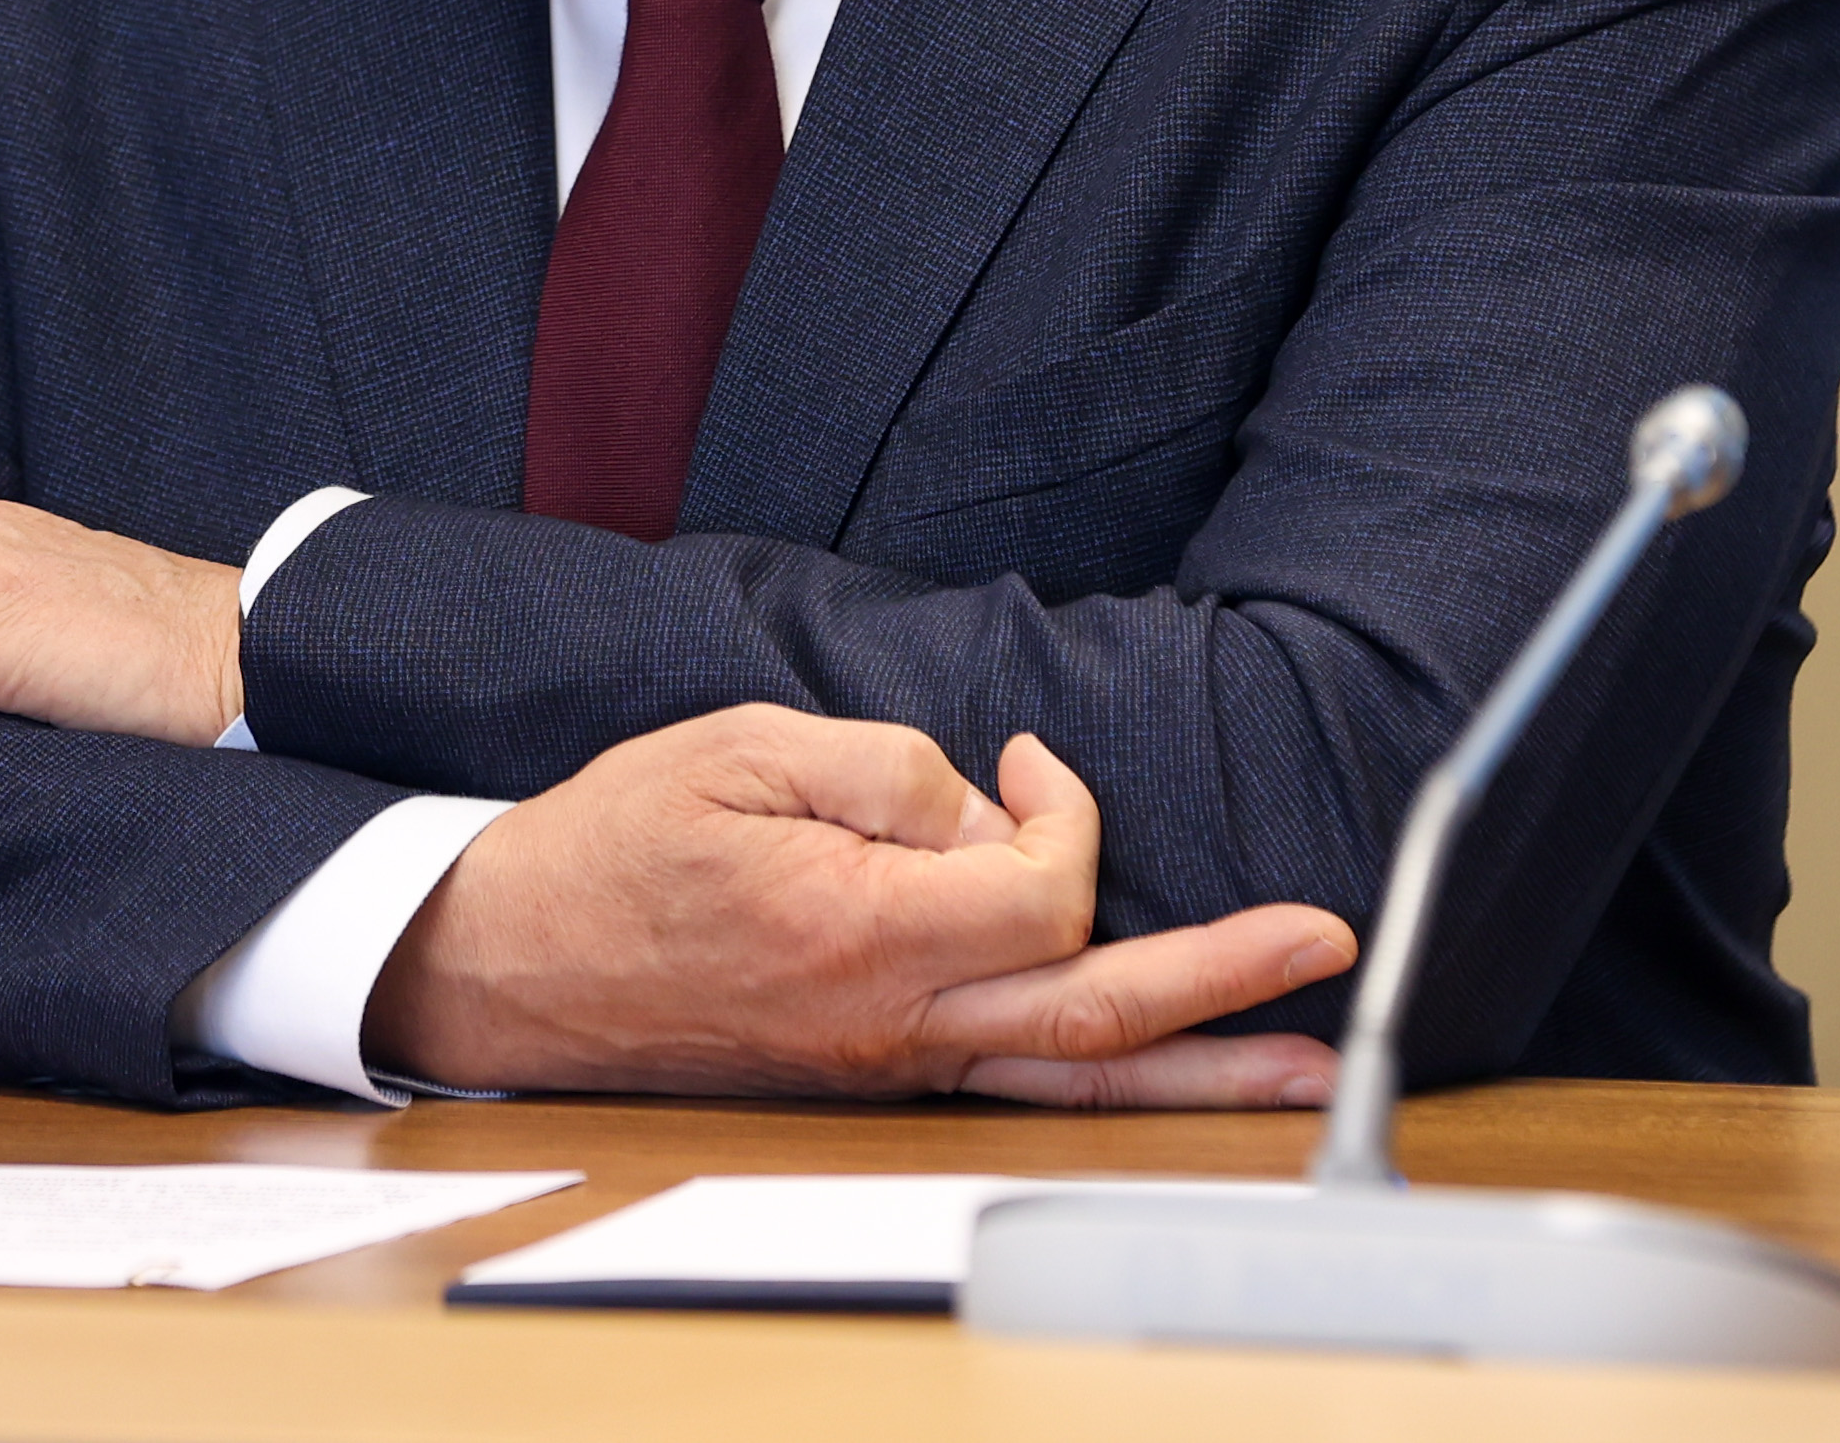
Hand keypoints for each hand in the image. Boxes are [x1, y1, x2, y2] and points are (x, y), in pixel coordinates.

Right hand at [364, 705, 1350, 1105]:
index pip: (1038, 887)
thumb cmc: (611, 846)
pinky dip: (1109, 1086)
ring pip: (1067, 1079)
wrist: (510, 966)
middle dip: (1224, 979)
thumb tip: (985, 808)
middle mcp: (890, 1023)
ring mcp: (886, 1069)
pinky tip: (1171, 1075)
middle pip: (1092, 1014)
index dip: (1065, 813)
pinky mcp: (873, 1082)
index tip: (1030, 762)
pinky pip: (1012, 1089)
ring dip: (1198, 1066)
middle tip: (1329, 947)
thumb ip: (880, 769)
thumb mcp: (735, 750)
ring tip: (1301, 1058)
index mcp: (859, 929)